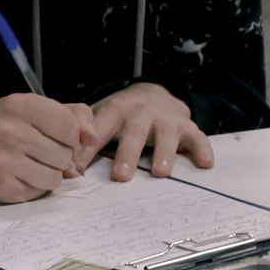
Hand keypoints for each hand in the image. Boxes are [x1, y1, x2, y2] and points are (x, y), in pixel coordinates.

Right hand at [0, 94, 98, 202]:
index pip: (71, 127)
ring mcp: (4, 162)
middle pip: (66, 155)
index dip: (74, 136)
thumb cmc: (1, 124)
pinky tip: (19, 174)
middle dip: (61, 156)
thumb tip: (93, 139)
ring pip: (56, 177)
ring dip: (50, 173)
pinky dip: (34, 186)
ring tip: (31, 163)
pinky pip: (38, 193)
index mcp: (21, 106)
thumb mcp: (33, 106)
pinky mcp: (1, 188)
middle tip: (41, 151)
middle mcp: (11, 133)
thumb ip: (73, 115)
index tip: (62, 137)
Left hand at [78, 82, 213, 181]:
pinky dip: (202, 149)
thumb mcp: (99, 117)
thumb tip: (64, 169)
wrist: (153, 93)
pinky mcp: (187, 126)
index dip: (86, 148)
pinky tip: (205, 164)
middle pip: (134, 133)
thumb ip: (82, 139)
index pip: (97, 130)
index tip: (76, 168)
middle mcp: (141, 114)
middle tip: (121, 177)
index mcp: (115, 111)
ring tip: (161, 172)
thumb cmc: (121, 114)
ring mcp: (166, 120)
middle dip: (127, 154)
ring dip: (164, 153)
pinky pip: (197, 137)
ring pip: (166, 135)